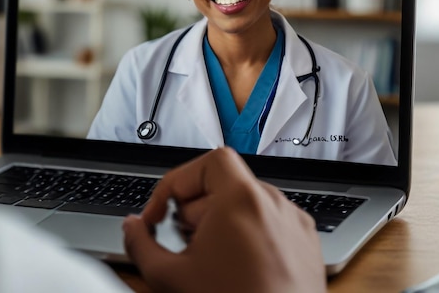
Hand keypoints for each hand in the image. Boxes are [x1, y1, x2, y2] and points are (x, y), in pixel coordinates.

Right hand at [122, 147, 325, 292]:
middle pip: (224, 184)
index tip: (165, 211)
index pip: (210, 161)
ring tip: (211, 259)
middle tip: (185, 242)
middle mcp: (274, 204)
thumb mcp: (170, 278)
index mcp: (243, 200)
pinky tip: (236, 267)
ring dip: (220, 222)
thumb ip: (140, 245)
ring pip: (246, 203)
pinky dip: (247, 234)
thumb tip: (132, 227)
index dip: (179, 180)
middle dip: (195, 209)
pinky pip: (269, 221)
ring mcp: (294, 223)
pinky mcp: (306, 242)